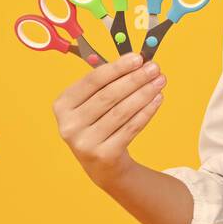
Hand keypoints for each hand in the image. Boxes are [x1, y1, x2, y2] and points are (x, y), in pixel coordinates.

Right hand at [52, 51, 166, 187]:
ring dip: (144, 93)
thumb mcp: (93, 104)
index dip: (117, 68)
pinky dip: (147, 111)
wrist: (102, 165)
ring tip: (160, 81)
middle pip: (108, 96)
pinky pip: (131, 128)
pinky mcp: (104, 155)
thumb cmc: (99, 124)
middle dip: (135, 79)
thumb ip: (109, 82)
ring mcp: (85, 142)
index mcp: (62, 105)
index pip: (92, 81)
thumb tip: (136, 61)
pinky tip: (158, 99)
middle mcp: (69, 124)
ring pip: (121, 111)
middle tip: (154, 68)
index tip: (138, 58)